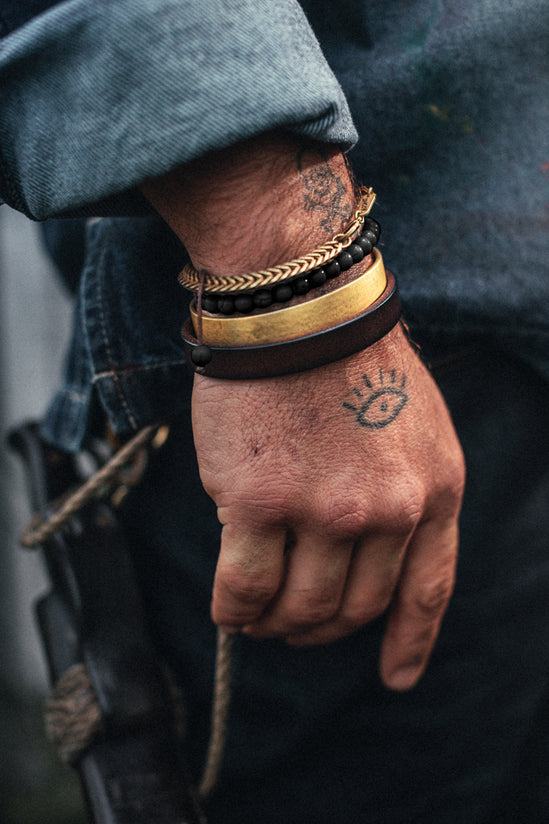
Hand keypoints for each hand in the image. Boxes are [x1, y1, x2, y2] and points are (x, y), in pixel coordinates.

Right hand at [140, 131, 464, 688]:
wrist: (298, 304)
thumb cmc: (350, 356)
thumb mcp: (415, 426)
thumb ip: (402, 495)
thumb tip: (360, 556)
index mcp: (435, 489)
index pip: (428, 591)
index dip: (408, 643)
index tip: (395, 677)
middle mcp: (387, 511)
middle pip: (353, 609)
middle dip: (320, 630)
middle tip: (293, 623)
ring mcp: (323, 511)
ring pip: (299, 610)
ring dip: (276, 625)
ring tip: (258, 617)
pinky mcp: (258, 503)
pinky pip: (244, 590)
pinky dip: (234, 611)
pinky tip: (229, 607)